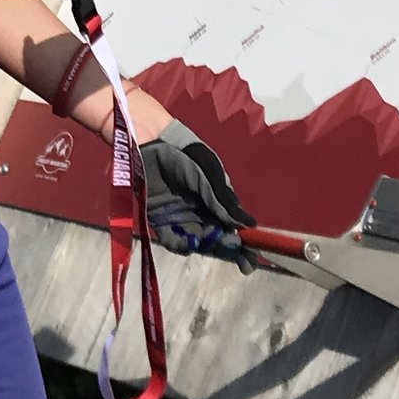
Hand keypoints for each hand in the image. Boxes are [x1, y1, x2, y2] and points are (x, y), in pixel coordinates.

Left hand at [141, 120, 252, 263]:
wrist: (150, 139)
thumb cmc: (185, 152)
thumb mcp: (210, 174)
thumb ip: (224, 200)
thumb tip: (249, 225)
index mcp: (217, 200)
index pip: (232, 227)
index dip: (242, 244)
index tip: (249, 259)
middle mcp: (200, 211)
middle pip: (214, 238)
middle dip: (222, 247)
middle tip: (226, 249)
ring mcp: (179, 216)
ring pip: (194, 240)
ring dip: (199, 245)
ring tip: (200, 241)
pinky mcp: (158, 218)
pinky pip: (170, 237)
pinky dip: (177, 243)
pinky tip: (182, 241)